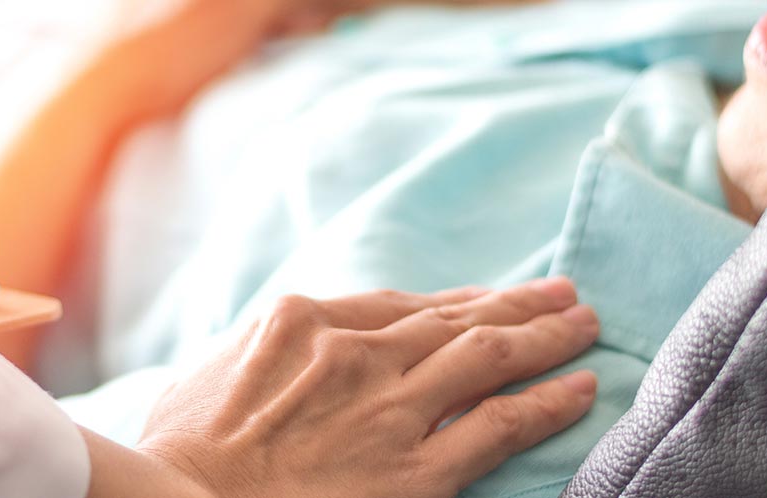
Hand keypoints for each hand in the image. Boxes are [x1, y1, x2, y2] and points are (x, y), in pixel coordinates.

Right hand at [137, 279, 599, 497]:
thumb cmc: (182, 452)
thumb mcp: (210, 371)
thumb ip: (261, 346)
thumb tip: (286, 341)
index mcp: (304, 320)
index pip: (400, 303)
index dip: (455, 298)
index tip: (487, 296)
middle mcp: (357, 353)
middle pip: (456, 318)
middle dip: (516, 303)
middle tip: (563, 293)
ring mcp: (392, 409)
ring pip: (491, 355)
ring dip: (546, 337)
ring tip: (584, 325)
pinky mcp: (417, 470)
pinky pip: (503, 424)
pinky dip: (549, 402)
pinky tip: (581, 389)